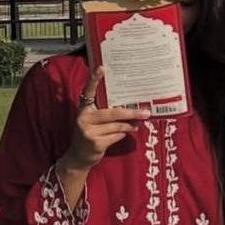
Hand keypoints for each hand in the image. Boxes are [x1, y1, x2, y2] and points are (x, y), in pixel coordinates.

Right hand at [56, 67, 149, 199]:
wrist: (79, 157)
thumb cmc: (90, 134)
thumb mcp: (93, 120)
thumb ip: (104, 112)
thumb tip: (128, 106)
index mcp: (84, 108)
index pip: (88, 91)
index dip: (94, 79)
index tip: (102, 68)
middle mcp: (84, 118)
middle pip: (112, 112)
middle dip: (131, 113)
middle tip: (145, 112)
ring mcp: (89, 131)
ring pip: (117, 125)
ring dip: (129, 125)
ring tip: (136, 124)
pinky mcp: (95, 143)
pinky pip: (117, 136)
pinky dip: (123, 134)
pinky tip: (125, 133)